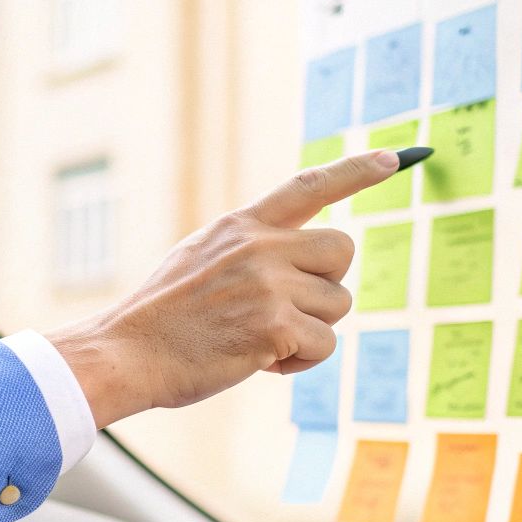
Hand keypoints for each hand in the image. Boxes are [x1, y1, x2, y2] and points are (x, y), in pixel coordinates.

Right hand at [47, 148, 399, 428]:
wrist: (127, 352)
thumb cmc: (162, 318)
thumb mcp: (199, 258)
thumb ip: (248, 250)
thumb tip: (301, 261)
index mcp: (240, 226)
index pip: (307, 186)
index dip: (354, 172)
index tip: (393, 158)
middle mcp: (259, 246)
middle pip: (341, 250)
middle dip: (328, 284)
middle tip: (287, 309)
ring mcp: (268, 284)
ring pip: (337, 305)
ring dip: (309, 331)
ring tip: (259, 340)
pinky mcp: (275, 325)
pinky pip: (324, 344)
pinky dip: (299, 362)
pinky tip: (260, 362)